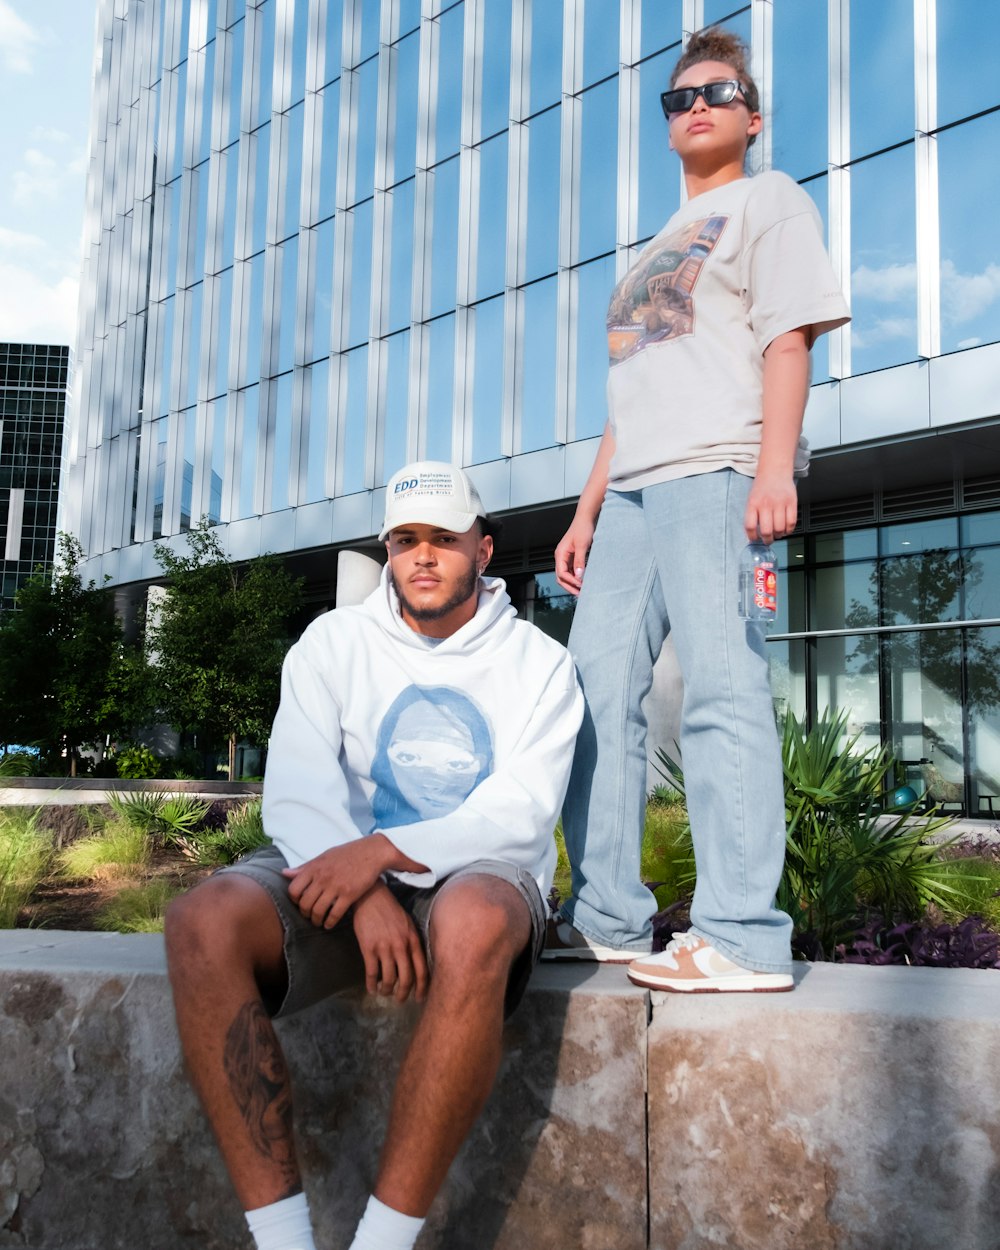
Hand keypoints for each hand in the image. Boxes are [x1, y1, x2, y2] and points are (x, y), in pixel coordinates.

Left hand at [282, 838, 390, 928]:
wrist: (372, 852)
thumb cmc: (347, 853)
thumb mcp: (324, 856)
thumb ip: (305, 867)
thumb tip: (285, 873)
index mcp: (314, 867)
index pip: (293, 890)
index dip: (294, 900)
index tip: (299, 903)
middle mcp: (322, 878)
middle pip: (304, 904)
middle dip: (305, 913)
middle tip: (309, 916)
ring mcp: (336, 887)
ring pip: (318, 911)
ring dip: (316, 920)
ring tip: (318, 922)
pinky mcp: (349, 895)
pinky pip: (334, 914)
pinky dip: (330, 923)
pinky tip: (329, 924)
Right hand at [351, 882, 428, 1002]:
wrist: (371, 897)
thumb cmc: (390, 910)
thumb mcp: (408, 924)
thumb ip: (412, 942)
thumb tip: (415, 962)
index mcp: (413, 940)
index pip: (422, 970)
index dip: (422, 988)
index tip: (420, 998)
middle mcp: (401, 946)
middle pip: (406, 979)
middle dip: (403, 993)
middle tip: (400, 1000)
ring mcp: (385, 948)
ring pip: (389, 979)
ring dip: (387, 990)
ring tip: (384, 992)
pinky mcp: (369, 948)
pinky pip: (372, 973)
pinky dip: (371, 984)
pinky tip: (371, 988)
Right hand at [554, 515, 595, 594]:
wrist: (585, 518)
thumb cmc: (582, 528)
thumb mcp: (582, 545)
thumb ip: (580, 561)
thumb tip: (578, 576)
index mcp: (560, 554)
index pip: (562, 574)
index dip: (571, 581)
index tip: (581, 585)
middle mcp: (560, 556)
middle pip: (561, 577)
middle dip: (570, 586)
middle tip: (580, 594)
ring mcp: (565, 557)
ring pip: (566, 575)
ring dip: (573, 583)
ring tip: (582, 590)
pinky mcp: (571, 556)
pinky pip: (571, 570)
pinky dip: (576, 577)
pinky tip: (583, 581)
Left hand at [744, 471, 797, 544]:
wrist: (775, 470)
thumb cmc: (762, 486)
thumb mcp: (751, 499)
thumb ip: (752, 514)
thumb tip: (753, 533)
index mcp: (753, 503)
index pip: (750, 526)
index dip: (752, 537)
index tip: (754, 540)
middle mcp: (766, 504)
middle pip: (767, 530)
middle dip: (767, 540)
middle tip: (767, 540)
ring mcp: (780, 503)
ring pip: (780, 528)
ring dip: (779, 535)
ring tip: (777, 534)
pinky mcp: (792, 502)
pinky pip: (792, 522)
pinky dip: (789, 530)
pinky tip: (786, 529)